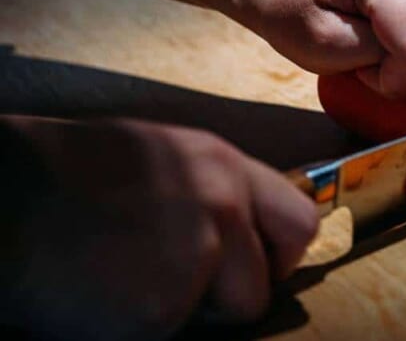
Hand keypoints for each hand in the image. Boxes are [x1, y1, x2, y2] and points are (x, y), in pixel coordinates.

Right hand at [0, 116, 318, 339]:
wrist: (2, 200)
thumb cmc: (65, 177)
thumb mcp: (160, 159)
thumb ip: (212, 191)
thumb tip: (244, 230)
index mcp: (222, 164)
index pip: (299, 220)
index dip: (279, 255)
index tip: (257, 266)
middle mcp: (222, 203)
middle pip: (266, 282)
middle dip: (237, 295)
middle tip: (186, 288)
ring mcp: (196, 254)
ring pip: (229, 313)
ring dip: (187, 311)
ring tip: (130, 280)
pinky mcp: (161, 307)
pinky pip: (171, 333)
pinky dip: (142, 328)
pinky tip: (104, 296)